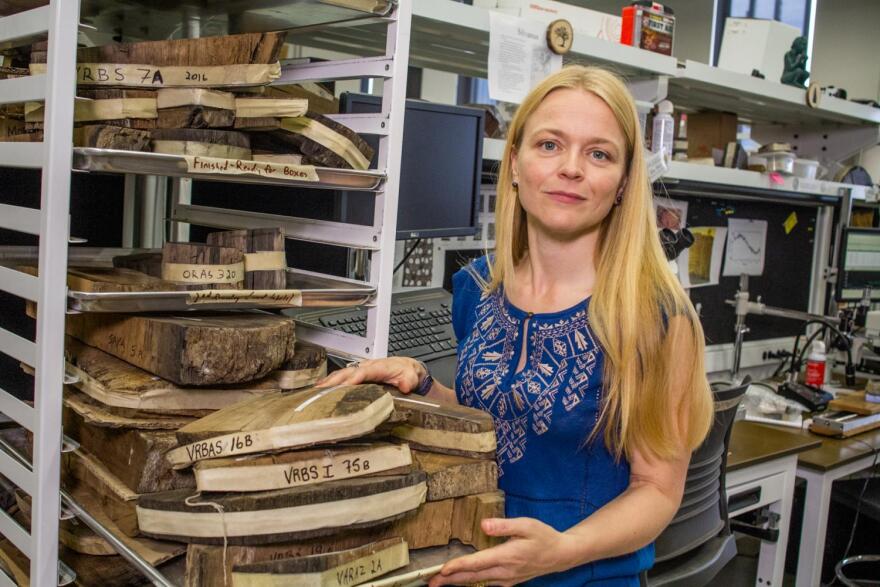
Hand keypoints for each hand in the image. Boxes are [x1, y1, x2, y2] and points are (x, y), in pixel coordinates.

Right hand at [314, 357, 425, 393]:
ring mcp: (361, 369)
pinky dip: (329, 382)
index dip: (353, 378)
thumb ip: (408, 381)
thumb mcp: (411, 377)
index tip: (343, 386)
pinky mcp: (356, 374)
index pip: (364, 372)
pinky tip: (319, 388)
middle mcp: (367, 366)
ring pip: (342, 373)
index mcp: (379, 367)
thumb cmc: (406, 373)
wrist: (406, 368)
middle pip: (348, 372)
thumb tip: (404, 386)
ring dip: (329, 382)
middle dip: (334, 381)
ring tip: (315, 391)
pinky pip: (341, 376)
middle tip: (321, 391)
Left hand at [428, 518, 576, 586]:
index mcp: (506, 556)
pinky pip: (485, 584)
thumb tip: (483, 524)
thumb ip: (504, 525)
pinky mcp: (508, 581)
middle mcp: (504, 572)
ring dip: (457, 582)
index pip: (477, 564)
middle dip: (450, 580)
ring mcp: (506, 579)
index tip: (441, 570)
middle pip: (472, 577)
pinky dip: (470, 582)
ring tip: (440, 582)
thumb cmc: (543, 536)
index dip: (458, 567)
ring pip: (477, 582)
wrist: (560, 555)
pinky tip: (461, 581)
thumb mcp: (526, 525)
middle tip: (430, 581)